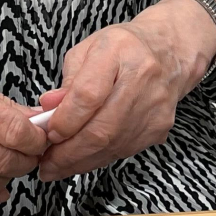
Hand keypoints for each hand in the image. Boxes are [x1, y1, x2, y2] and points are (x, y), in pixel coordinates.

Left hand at [37, 0, 215, 180]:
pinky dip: (97, 159)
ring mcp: (154, 108)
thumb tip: (49, 108)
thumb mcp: (87, 50)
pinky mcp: (159, 128)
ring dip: (80, 161)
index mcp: (118, 51)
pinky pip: (123, 151)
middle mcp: (142, 79)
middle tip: (46, 163)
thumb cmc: (122, 49)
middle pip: (102, 128)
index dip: (66, 120)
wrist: (169, 53)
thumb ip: (67, 80)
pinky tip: (80, 160)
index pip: (88, 95)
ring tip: (56, 166)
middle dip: (68, 152)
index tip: (48, 132)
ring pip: (112, 147)